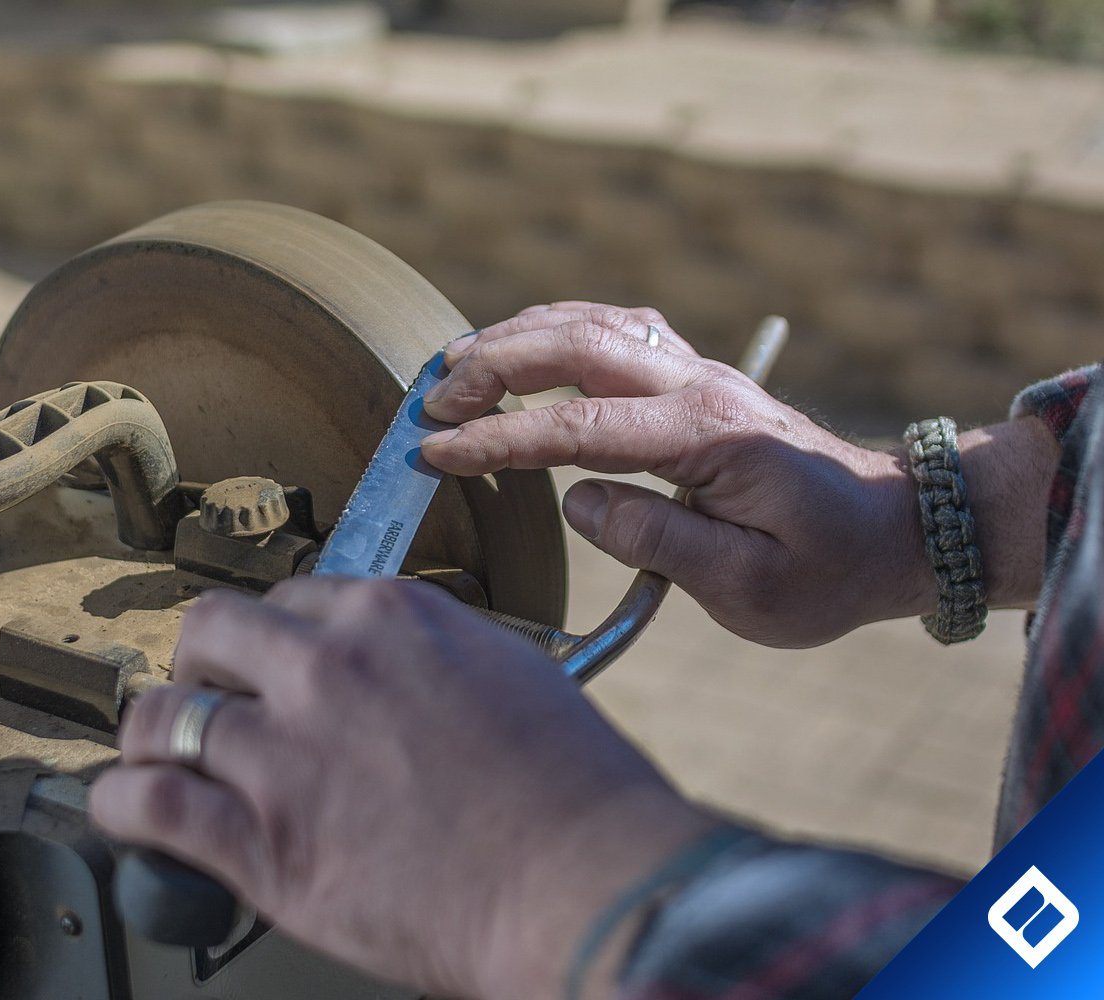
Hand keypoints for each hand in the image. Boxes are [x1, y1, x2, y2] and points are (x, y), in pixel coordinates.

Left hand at [91, 578, 715, 999]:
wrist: (587, 887)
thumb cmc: (574, 796)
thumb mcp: (508, 676)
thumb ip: (429, 661)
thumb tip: (395, 677)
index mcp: (390, 618)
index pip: (290, 598)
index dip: (272, 640)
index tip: (267, 667)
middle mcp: (325, 669)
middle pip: (209, 630)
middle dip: (201, 665)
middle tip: (209, 699)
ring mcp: (286, 753)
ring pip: (163, 715)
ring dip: (153, 736)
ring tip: (156, 756)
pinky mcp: (264, 843)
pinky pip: (149, 804)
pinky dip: (122, 806)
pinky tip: (126, 812)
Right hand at [419, 302, 942, 646]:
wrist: (895, 529)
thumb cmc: (827, 570)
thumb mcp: (754, 588)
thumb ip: (662, 544)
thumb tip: (580, 504)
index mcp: (709, 437)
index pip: (579, 429)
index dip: (499, 439)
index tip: (436, 454)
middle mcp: (700, 387)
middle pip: (578, 346)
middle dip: (493, 365)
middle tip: (430, 401)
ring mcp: (699, 374)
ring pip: (594, 324)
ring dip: (518, 335)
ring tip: (453, 363)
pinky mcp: (695, 379)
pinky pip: (615, 330)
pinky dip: (557, 328)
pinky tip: (522, 345)